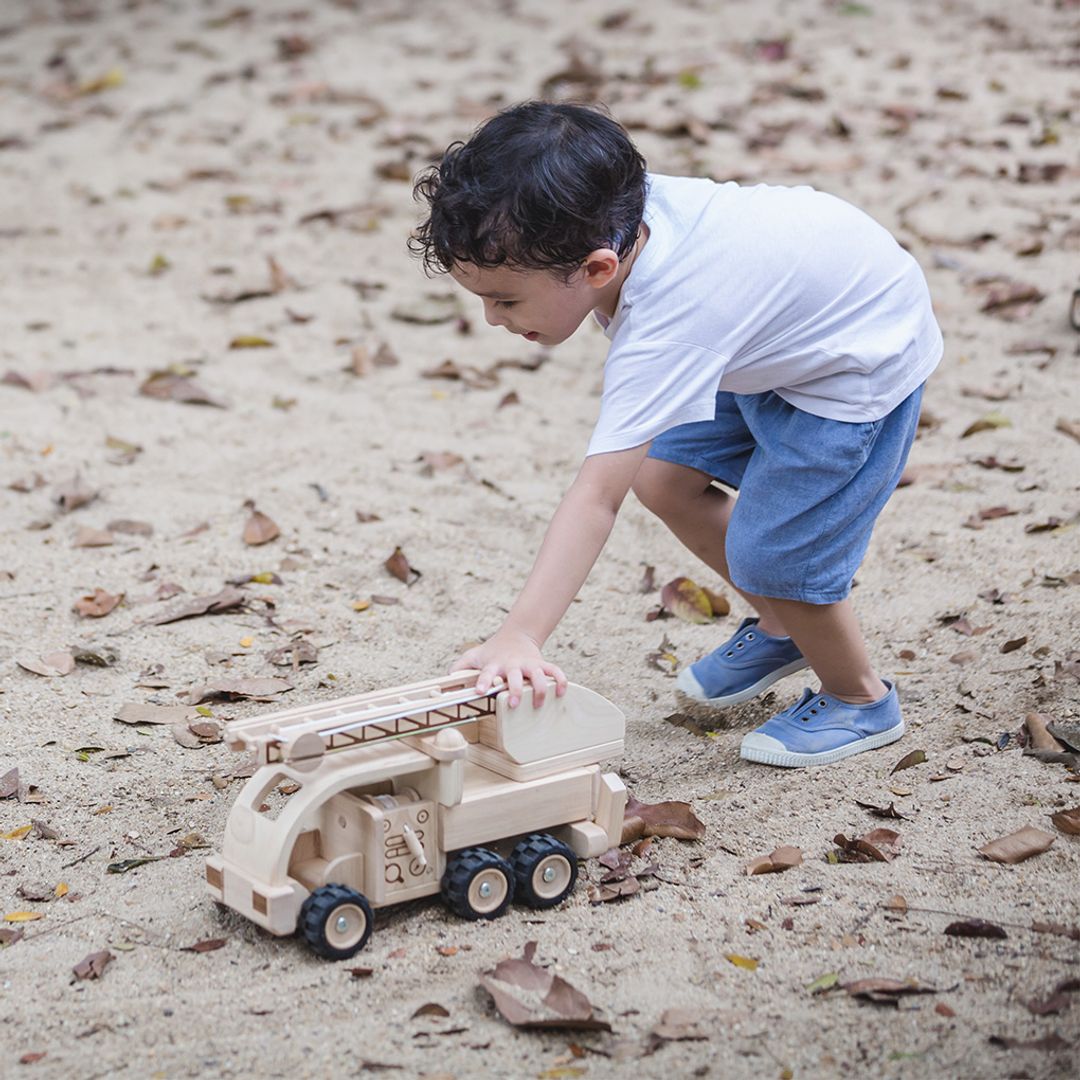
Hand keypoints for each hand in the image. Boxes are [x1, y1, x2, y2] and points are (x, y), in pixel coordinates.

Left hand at [453, 628, 567, 708]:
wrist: (516, 635)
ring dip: (539, 690)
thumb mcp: (473, 656)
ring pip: (539, 676)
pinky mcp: (542, 665)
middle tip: (512, 703)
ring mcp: (529, 664)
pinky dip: (561, 681)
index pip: (486, 672)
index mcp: (494, 664)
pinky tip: (561, 693)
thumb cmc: (492, 652)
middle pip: (516, 677)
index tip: (479, 691)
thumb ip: (458, 668)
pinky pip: (555, 671)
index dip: (483, 681)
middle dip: (515, 690)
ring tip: (538, 704)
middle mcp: (512, 665)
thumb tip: (444, 682)